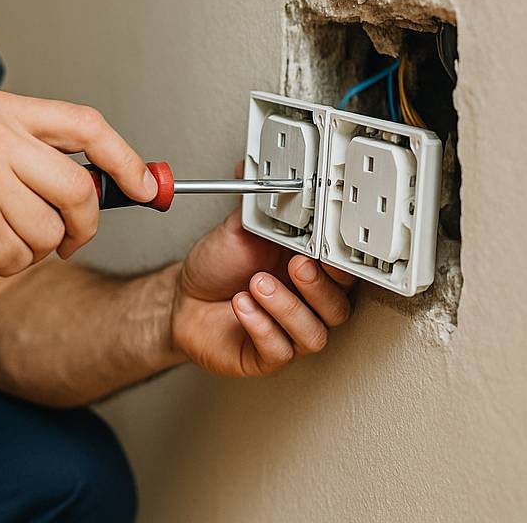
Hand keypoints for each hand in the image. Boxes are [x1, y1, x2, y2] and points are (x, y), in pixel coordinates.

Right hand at [0, 90, 155, 295]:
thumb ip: (49, 158)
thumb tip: (128, 179)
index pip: (86, 125)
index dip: (126, 160)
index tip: (147, 187)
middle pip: (81, 187)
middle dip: (84, 224)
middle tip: (68, 238)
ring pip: (55, 230)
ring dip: (35, 247)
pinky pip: (24, 257)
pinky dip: (8, 264)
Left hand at [169, 208, 356, 377]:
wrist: (182, 297)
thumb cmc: (217, 266)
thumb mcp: (239, 229)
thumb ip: (259, 206)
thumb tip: (261, 170)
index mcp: (309, 270)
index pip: (343, 272)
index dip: (342, 264)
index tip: (328, 249)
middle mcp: (305, 305)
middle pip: (338, 307)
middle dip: (319, 287)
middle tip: (295, 265)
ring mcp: (288, 333)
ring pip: (313, 334)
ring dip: (287, 307)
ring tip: (256, 284)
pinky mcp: (266, 356)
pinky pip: (278, 350)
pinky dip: (261, 326)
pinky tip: (242, 305)